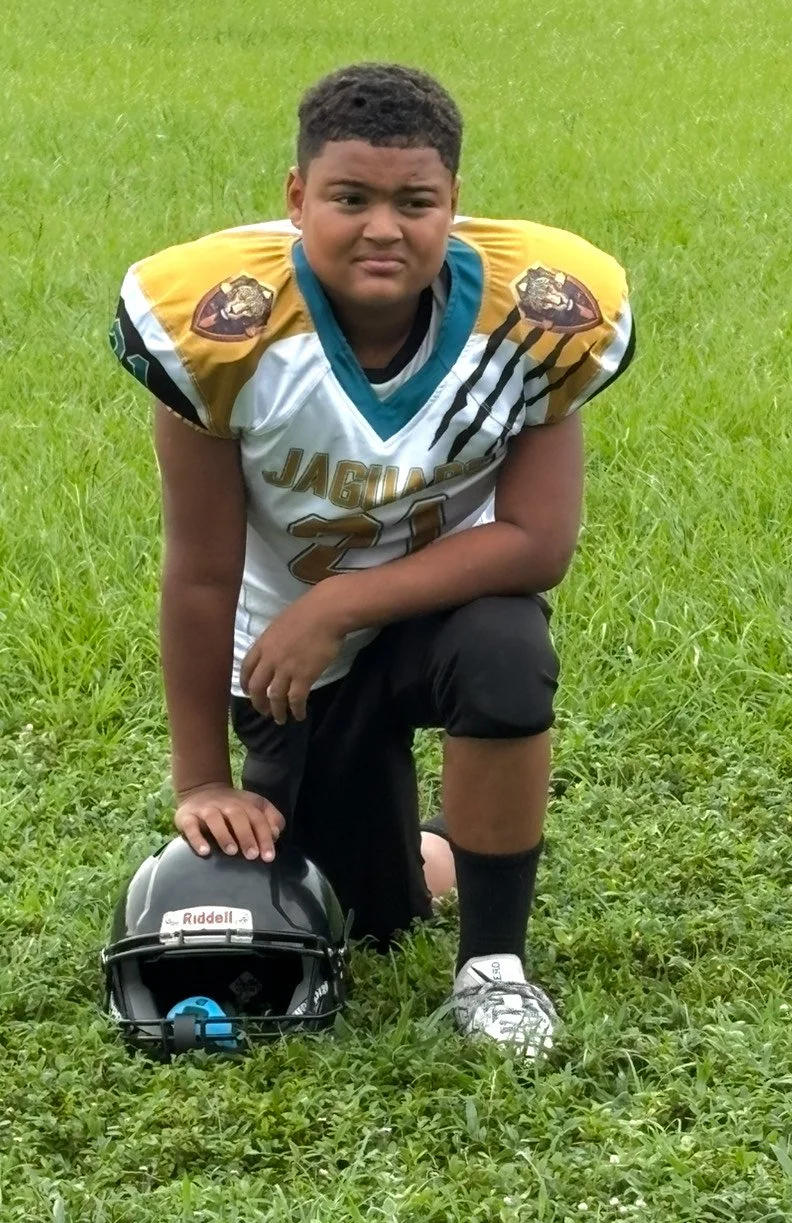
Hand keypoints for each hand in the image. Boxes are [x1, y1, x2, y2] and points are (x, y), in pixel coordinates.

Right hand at [175, 784, 284, 859]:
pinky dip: (197, 839)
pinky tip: (204, 852)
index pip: (258, 818)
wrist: (201, 790)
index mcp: (245, 803)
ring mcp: (206, 810)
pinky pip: (191, 827)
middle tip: (252, 855)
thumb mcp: (255, 807)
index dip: (264, 836)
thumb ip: (270, 819)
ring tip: (231, 852)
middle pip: (238, 817)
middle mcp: (226, 804)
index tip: (268, 856)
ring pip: (215, 819)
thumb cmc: (233, 807)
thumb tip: (275, 834)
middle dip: (246, 836)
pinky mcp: (187, 817)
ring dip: (224, 835)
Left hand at [240, 589, 346, 723]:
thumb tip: (277, 648)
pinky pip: (296, 699)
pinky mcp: (304, 677)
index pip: (246, 667)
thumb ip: (275, 639)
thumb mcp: (281, 623)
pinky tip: (299, 715)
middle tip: (263, 711)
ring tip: (280, 719)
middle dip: (257, 702)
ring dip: (277, 711)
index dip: (245, 683)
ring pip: (275, 697)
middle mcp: (270, 659)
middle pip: (257, 687)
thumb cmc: (308, 611)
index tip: (248, 692)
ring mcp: (286, 669)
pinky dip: (296, 710)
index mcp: (263, 644)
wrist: (326, 613)